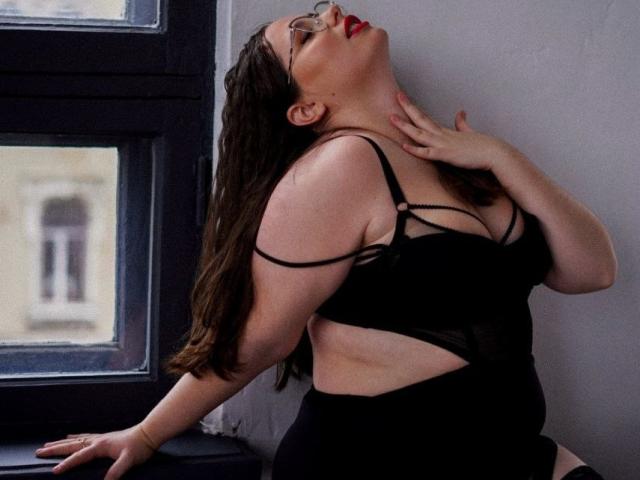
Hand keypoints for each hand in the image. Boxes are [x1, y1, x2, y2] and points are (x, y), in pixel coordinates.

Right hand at [34, 424, 155, 479]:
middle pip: (71, 445)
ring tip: (48, 444)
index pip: (79, 456)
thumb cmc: (139, 447)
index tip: (53, 471)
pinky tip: (72, 437)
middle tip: (39, 452)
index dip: (66, 464)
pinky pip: (84, 437)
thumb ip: (116, 471)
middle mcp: (97, 440)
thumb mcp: (128, 461)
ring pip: (76, 440)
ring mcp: (100, 438)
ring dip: (61, 443)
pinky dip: (75, 438)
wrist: (148, 433)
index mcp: (100, 446)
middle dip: (55, 449)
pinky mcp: (105, 438)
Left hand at [389, 91, 516, 170]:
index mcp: (445, 131)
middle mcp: (442, 135)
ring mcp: (443, 144)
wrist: (495, 153)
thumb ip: (462, 124)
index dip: (413, 109)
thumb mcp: (470, 132)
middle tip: (396, 95)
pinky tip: (403, 146)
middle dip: (407, 108)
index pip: (425, 118)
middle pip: (420, 119)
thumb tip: (461, 113)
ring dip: (405, 126)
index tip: (404, 99)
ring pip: (419, 134)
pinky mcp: (446, 155)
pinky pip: (427, 153)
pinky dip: (415, 150)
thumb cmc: (483, 146)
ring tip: (391, 117)